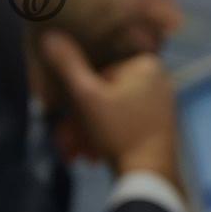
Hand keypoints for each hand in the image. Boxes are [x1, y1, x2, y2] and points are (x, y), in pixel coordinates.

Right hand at [41, 31, 183, 192]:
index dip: (76, 92)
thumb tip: (51, 35)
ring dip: (87, 131)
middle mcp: (157, 78)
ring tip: (78, 153)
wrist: (151, 176)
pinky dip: (104, 136)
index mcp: (146, 64)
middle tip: (67, 142)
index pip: (98, 67)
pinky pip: (122, 121)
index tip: (63, 115)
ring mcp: (159, 100)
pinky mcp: (157, 121)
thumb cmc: (120, 133)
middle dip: (79, 119)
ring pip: (110, 109)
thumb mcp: (87, 96)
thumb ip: (68, 65)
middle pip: (103, 91)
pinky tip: (92, 155)